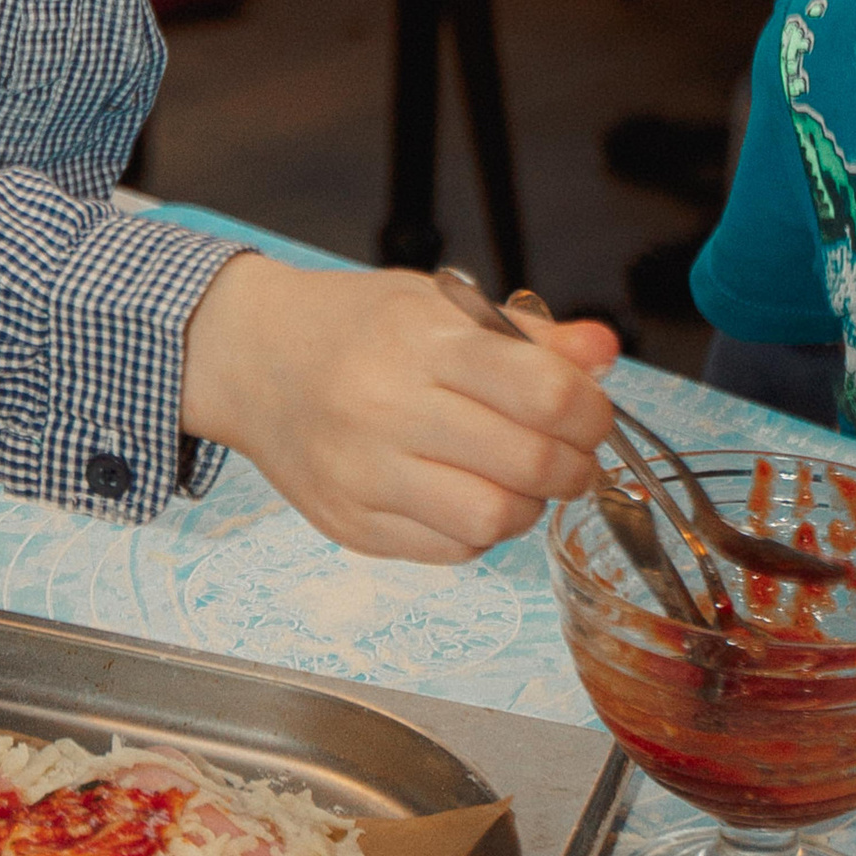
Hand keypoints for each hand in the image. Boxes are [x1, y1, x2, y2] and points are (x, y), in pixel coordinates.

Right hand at [182, 258, 615, 563]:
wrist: (251, 359)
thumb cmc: (355, 327)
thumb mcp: (439, 304)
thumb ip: (529, 333)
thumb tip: (603, 352)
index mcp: (420, 341)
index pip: (545, 392)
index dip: (591, 412)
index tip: (589, 413)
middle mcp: (387, 408)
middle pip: (530, 464)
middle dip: (575, 466)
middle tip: (569, 455)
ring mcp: (364, 473)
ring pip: (494, 520)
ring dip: (529, 505)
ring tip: (516, 478)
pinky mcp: (351, 524)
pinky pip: (452, 552)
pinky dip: (479, 531)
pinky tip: (465, 494)